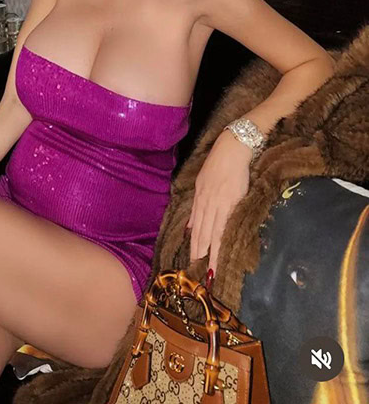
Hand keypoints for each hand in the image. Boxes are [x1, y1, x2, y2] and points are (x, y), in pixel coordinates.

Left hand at [185, 128, 251, 276]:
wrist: (231, 150)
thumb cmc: (219, 164)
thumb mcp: (202, 183)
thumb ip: (198, 205)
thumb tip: (191, 225)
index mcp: (199, 198)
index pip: (195, 226)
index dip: (194, 243)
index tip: (193, 259)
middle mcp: (205, 202)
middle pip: (202, 232)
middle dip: (199, 252)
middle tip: (199, 271)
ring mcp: (217, 203)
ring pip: (211, 232)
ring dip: (210, 251)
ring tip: (210, 269)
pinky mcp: (231, 202)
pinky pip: (224, 224)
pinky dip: (221, 238)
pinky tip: (220, 249)